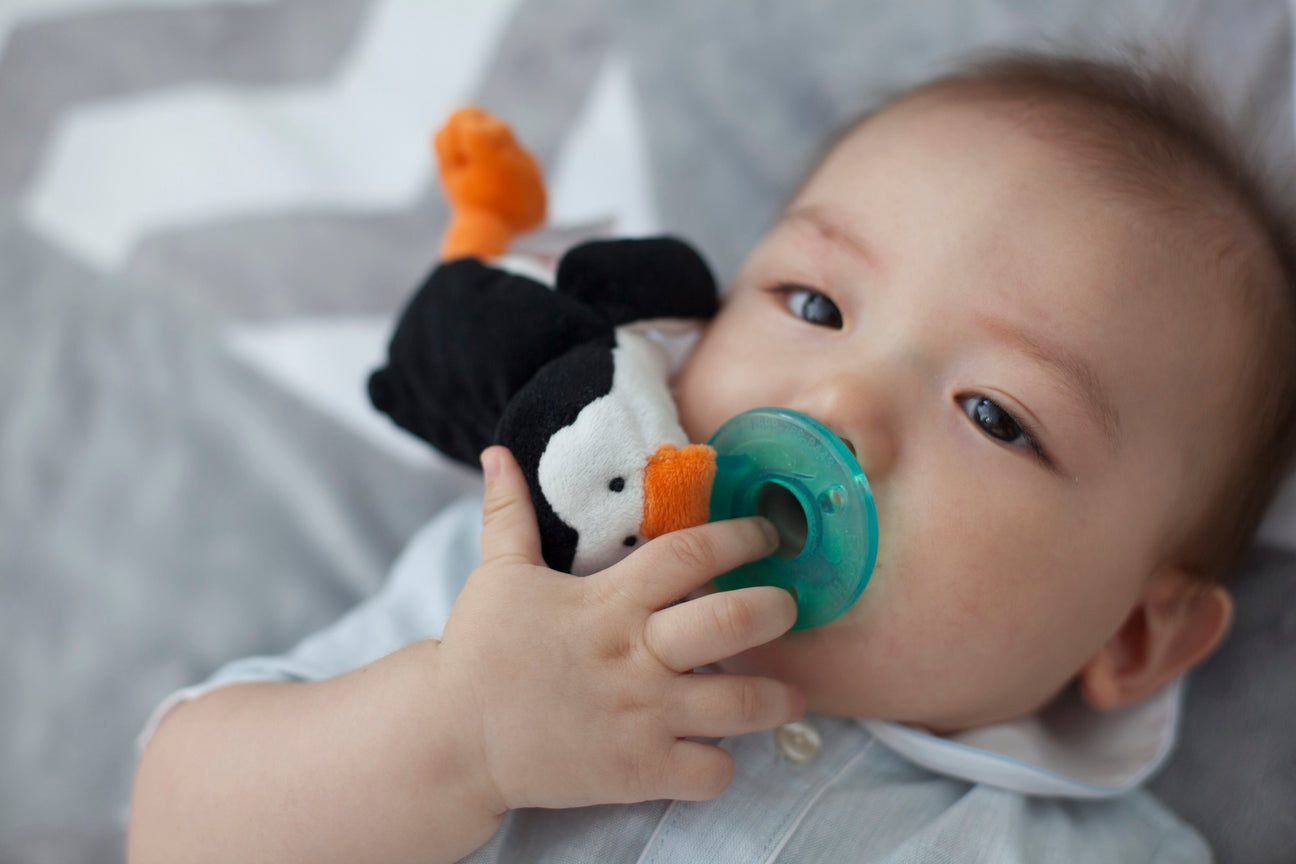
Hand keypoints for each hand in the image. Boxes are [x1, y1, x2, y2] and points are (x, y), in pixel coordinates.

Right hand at [437, 446, 804, 813]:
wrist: (454, 739)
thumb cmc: (481, 652)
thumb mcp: (497, 575)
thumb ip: (508, 513)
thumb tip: (497, 453)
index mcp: (610, 602)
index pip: (690, 555)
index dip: (737, 538)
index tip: (764, 535)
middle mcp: (635, 656)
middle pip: (732, 622)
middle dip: (775, 611)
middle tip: (788, 608)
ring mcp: (642, 717)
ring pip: (739, 705)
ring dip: (776, 698)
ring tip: (790, 693)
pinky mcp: (638, 771)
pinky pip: (710, 773)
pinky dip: (724, 765)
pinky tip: (720, 749)